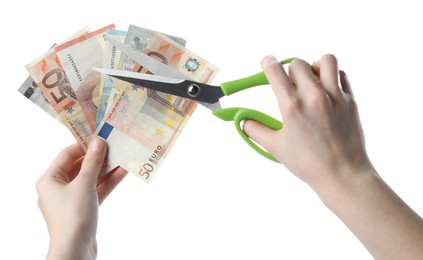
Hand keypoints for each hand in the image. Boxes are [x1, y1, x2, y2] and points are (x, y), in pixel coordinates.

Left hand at [36, 137, 126, 259]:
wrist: (76, 250)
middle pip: (80, 166)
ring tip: (123, 156)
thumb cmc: (74, 215)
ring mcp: (72, 199)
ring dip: (107, 169)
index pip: (67, 154)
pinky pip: (96, 190)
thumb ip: (93, 162)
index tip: (101, 136)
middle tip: (115, 145)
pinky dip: (108, 182)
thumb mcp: (84, 184)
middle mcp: (58, 188)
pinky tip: (123, 172)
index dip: (85, 144)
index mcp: (49, 179)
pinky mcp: (84, 209)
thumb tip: (99, 141)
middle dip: (99, 157)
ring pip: (91, 178)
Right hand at [244, 55, 422, 258]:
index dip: (267, 63)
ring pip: (325, 60)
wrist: (343, 174)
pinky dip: (332, 77)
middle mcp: (314, 96)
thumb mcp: (275, 147)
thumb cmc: (308, 163)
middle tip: (288, 83)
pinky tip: (326, 92)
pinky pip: (341, 75)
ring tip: (311, 80)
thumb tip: (242, 120)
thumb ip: (255, 130)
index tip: (266, 63)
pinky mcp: (350, 100)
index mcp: (292, 106)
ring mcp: (335, 96)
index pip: (275, 70)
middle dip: (288, 69)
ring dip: (314, 66)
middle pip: (297, 63)